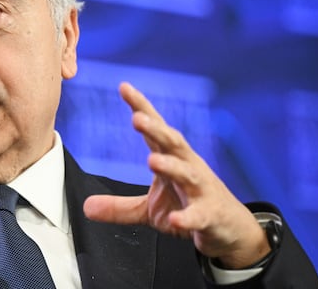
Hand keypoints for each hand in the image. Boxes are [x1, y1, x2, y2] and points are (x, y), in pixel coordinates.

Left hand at [83, 83, 269, 268]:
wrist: (231, 229)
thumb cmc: (191, 206)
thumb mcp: (150, 209)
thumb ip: (119, 207)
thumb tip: (86, 207)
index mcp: (173, 159)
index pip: (156, 130)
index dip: (142, 107)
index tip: (125, 87)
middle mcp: (188, 167)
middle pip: (173, 143)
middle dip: (157, 129)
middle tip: (137, 119)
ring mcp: (201, 190)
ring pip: (187, 173)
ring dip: (171, 165)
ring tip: (153, 161)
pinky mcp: (210, 215)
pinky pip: (198, 216)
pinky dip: (187, 217)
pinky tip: (176, 219)